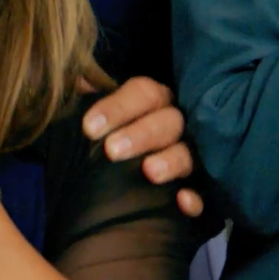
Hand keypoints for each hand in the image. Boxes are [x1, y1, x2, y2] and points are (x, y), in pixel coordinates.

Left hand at [82, 78, 203, 217]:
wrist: (123, 190)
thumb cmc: (106, 142)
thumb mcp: (95, 119)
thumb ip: (86, 99)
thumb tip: (75, 79)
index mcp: (153, 102)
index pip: (143, 93)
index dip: (117, 107)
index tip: (89, 127)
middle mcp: (176, 124)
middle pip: (168, 121)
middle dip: (141, 134)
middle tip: (112, 151)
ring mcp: (191, 156)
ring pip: (188, 153)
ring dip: (171, 161)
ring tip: (150, 172)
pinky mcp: (197, 189)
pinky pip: (203, 193)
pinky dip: (196, 197)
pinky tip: (182, 200)